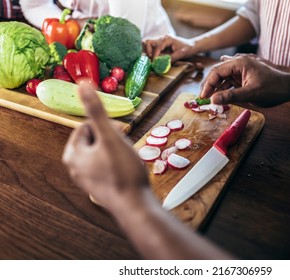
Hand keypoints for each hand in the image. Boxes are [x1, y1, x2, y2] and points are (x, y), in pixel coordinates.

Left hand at [62, 83, 149, 210]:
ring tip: (126, 161)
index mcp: (72, 154)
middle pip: (94, 139)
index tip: (119, 136)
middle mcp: (75, 167)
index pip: (86, 126)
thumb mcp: (110, 137)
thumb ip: (96, 111)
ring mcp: (86, 179)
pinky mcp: (97, 187)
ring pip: (102, 152)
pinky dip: (116, 164)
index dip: (105, 127)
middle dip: (111, 139)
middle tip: (124, 149)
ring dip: (115, 151)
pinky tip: (126, 171)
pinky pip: (105, 166)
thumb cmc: (123, 172)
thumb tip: (82, 84)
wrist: (135, 206)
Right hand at [143, 35, 195, 61]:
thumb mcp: (181, 54)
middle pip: (148, 42)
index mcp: (167, 39)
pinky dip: (152, 54)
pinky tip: (156, 60)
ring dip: (149, 53)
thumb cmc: (188, 48)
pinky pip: (153, 48)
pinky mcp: (162, 45)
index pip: (157, 47)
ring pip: (149, 45)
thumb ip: (172, 58)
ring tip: (152, 61)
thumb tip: (163, 64)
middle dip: (148, 52)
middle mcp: (162, 38)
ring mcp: (161, 41)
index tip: (155, 63)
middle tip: (151, 61)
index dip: (155, 56)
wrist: (192, 46)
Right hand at [200, 56, 289, 106]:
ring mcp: (241, 70)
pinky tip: (219, 98)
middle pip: (218, 73)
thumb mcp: (250, 94)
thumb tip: (212, 100)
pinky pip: (229, 82)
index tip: (203, 97)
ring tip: (209, 100)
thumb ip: (230, 96)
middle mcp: (238, 64)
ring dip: (216, 88)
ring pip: (223, 78)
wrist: (289, 88)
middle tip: (202, 98)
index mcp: (239, 63)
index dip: (208, 84)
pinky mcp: (244, 77)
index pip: (217, 71)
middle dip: (209, 85)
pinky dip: (224, 90)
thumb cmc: (273, 89)